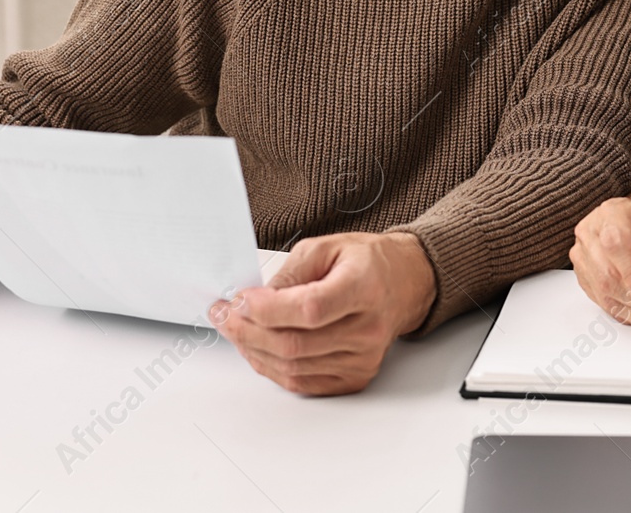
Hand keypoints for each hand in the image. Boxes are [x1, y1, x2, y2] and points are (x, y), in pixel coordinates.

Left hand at [208, 231, 435, 395]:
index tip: (239, 301)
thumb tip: (254, 302)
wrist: (404, 283)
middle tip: (226, 316)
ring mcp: (363, 358)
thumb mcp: (326, 247)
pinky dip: (272, 367)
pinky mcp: (356, 377)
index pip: (310, 309)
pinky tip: (258, 348)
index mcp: (364, 288)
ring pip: (292, 368)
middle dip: (247, 331)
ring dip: (254, 350)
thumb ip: (290, 274)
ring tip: (237, 330)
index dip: (267, 309)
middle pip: (295, 344)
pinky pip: (303, 383)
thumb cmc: (367, 264)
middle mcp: (368, 328)